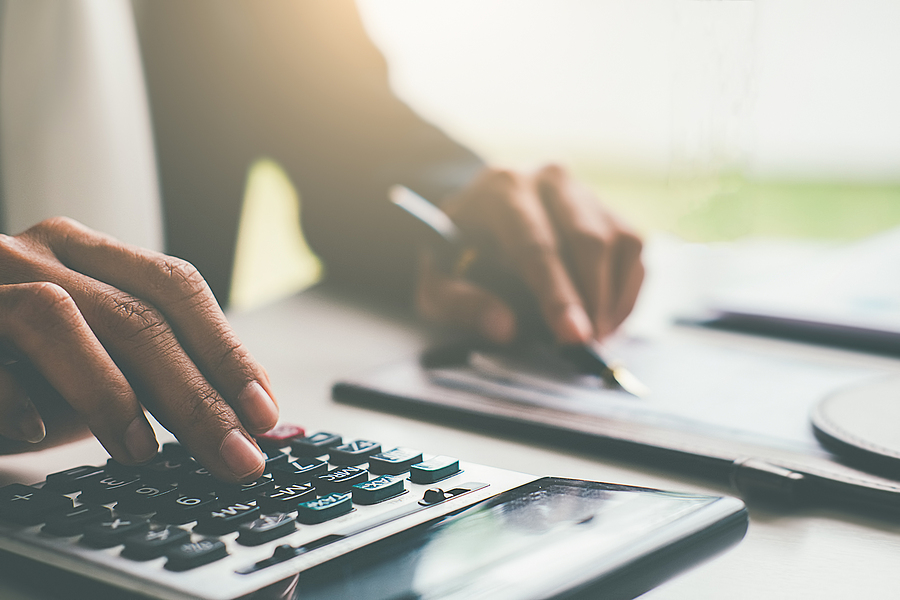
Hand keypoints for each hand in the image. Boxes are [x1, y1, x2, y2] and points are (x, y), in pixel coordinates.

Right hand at [0, 217, 277, 481]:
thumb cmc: (21, 360)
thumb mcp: (100, 359)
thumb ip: (162, 372)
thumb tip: (252, 415)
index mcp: (88, 253)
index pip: (176, 288)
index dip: (225, 351)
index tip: (264, 414)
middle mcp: (36, 253)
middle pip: (135, 314)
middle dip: (195, 394)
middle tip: (233, 456)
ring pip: (57, 316)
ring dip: (109, 393)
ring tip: (140, 453)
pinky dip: (14, 399)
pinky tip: (37, 436)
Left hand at [416, 165, 643, 343]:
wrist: (479, 220)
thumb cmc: (458, 255)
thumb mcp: (437, 280)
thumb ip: (460, 303)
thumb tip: (504, 328)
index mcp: (501, 189)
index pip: (535, 244)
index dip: (557, 294)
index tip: (573, 335)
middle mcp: (548, 178)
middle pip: (587, 239)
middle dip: (592, 300)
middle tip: (588, 346)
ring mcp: (585, 191)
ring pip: (619, 243)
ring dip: (611, 299)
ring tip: (592, 336)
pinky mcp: (610, 210)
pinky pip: (634, 252)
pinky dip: (625, 293)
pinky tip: (603, 318)